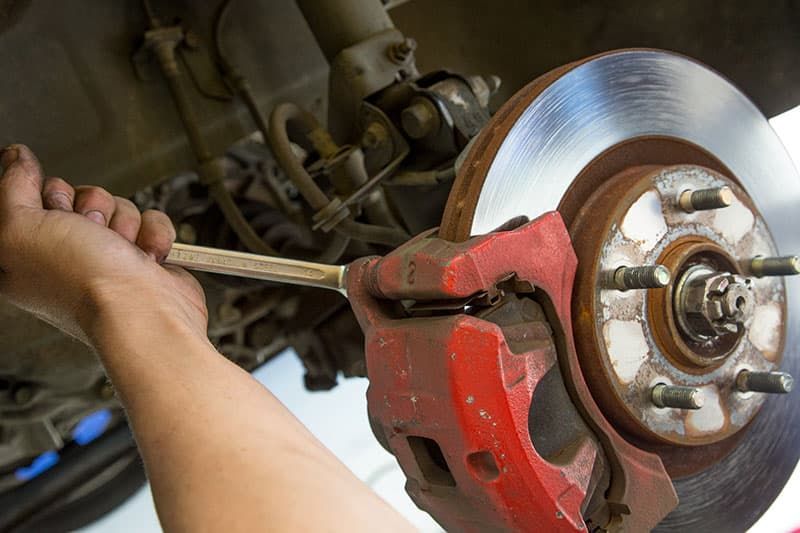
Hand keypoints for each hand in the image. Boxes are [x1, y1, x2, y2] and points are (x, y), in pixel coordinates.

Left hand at [0, 144, 207, 343]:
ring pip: (116, 205)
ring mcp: (107, 256)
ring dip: (124, 223)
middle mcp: (65, 256)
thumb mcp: (20, 229)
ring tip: (122, 249)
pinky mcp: (142, 256)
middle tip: (90, 233)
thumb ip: (10, 187)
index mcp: (24, 255)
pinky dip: (152, 234)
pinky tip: (145, 255)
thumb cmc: (83, 284)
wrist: (144, 311)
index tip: (52, 212)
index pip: (32, 197)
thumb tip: (15, 157)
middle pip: (78, 196)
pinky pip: (149, 219)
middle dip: (90, 207)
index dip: (46, 196)